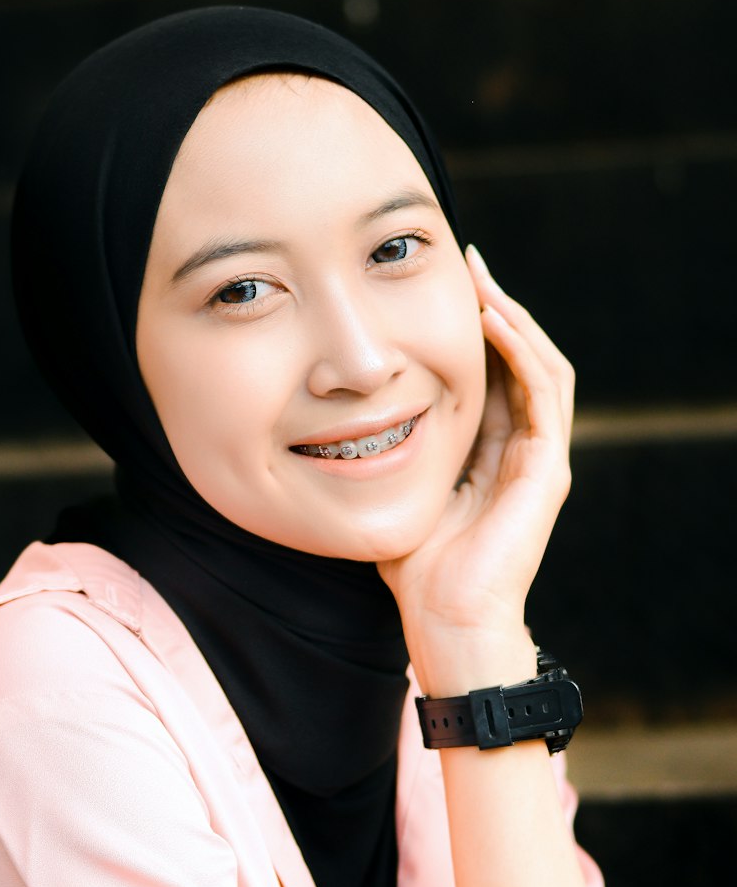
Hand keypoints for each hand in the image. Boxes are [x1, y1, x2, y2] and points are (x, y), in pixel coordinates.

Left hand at [377, 245, 574, 695]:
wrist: (446, 622)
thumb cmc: (414, 571)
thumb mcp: (394, 492)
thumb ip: (384, 454)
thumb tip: (338, 420)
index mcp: (490, 453)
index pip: (491, 373)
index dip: (473, 329)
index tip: (442, 287)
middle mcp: (522, 449)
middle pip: (520, 359)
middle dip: (496, 308)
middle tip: (468, 264)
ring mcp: (541, 457)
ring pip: (541, 365)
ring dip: (513, 318)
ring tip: (482, 280)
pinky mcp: (548, 468)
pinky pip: (544, 393)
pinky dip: (521, 352)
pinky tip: (494, 320)